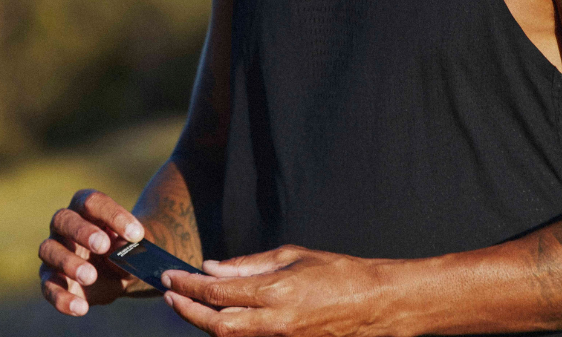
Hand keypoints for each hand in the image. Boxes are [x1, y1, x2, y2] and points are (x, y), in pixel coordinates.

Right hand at [39, 189, 145, 315]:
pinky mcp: (50, 277)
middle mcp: (65, 223)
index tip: (135, 234)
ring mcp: (54, 250)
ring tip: (91, 277)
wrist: (122, 270)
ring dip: (69, 263)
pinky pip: (48, 286)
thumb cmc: (128, 247)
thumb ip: (129, 246)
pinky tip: (81, 307)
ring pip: (49, 250)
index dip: (113, 215)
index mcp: (87, 206)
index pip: (94, 202)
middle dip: (83, 232)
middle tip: (104, 246)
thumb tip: (118, 249)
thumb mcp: (135, 246)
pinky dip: (62, 298)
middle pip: (64, 219)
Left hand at [162, 244, 393, 336]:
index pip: (218, 292)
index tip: (171, 276)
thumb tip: (214, 267)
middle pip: (215, 325)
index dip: (189, 286)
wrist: (372, 303)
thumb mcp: (292, 255)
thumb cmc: (337, 272)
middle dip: (186, 310)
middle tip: (168, 293)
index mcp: (276, 292)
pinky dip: (227, 329)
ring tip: (187, 302)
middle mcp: (274, 322)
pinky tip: (219, 314)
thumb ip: (250, 264)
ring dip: (203, 322)